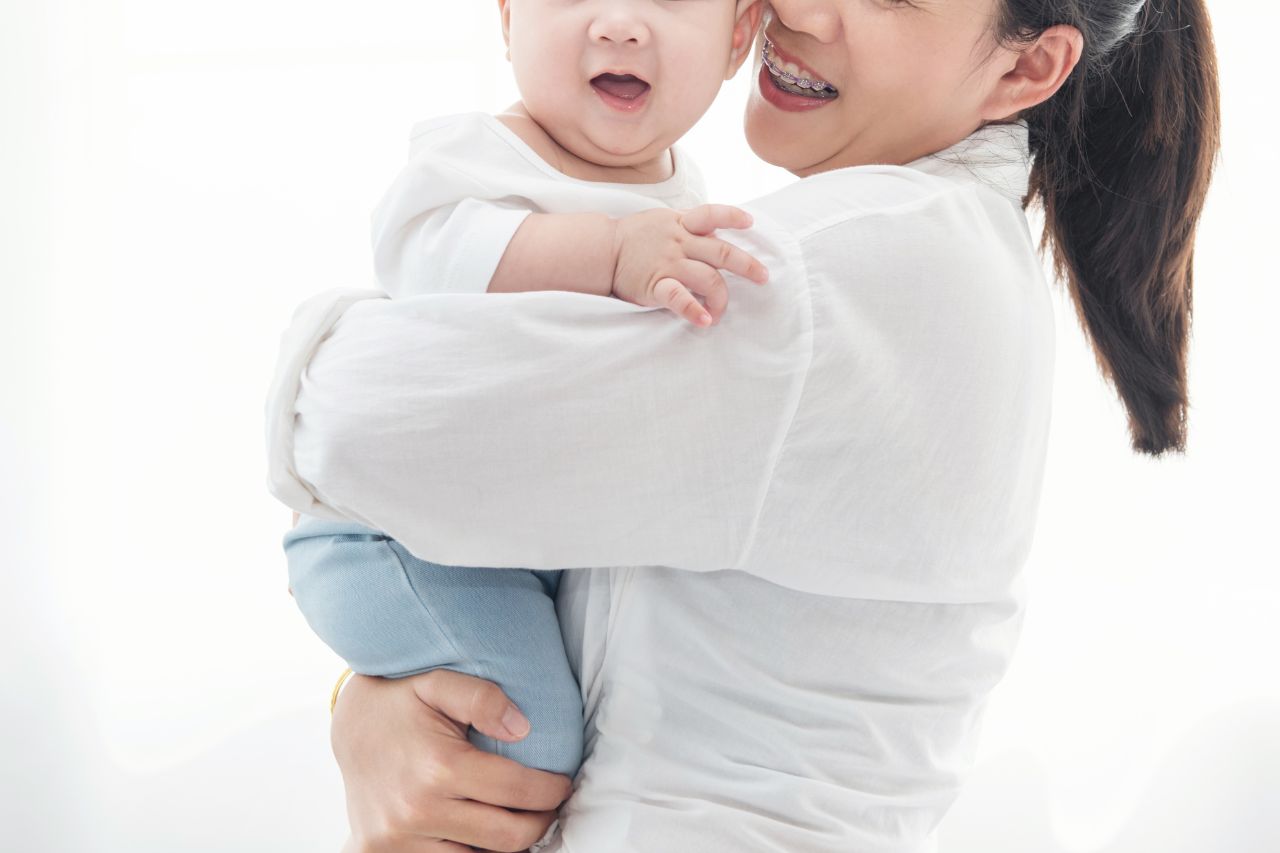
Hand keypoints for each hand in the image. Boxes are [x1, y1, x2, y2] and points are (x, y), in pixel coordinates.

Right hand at [331, 669, 573, 851]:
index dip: (552, 790)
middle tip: (550, 805)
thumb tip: (523, 729)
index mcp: (438, 767)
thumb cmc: (400, 700)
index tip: (563, 784)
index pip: (517, 790)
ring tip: (518, 816)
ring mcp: (397, 839)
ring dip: (504, 841)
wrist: (348, 727)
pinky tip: (481, 829)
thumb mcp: (438, 682)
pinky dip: (470, 852)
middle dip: (540, 823)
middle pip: (506, 836)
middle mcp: (417, 810)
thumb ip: (482, 698)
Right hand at [609, 204, 768, 326]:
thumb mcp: (661, 220)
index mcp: (681, 224)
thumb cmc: (633, 238)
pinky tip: (705, 320)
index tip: (750, 223)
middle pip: (722, 252)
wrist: (600, 250)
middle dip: (747, 265)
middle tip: (763, 277)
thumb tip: (714, 232)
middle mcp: (679, 242)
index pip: (712, 214)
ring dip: (722, 296)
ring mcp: (669, 263)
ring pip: (708, 277)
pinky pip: (679, 297)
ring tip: (721, 312)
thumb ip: (687, 226)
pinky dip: (694, 310)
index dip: (733, 216)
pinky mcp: (656, 284)